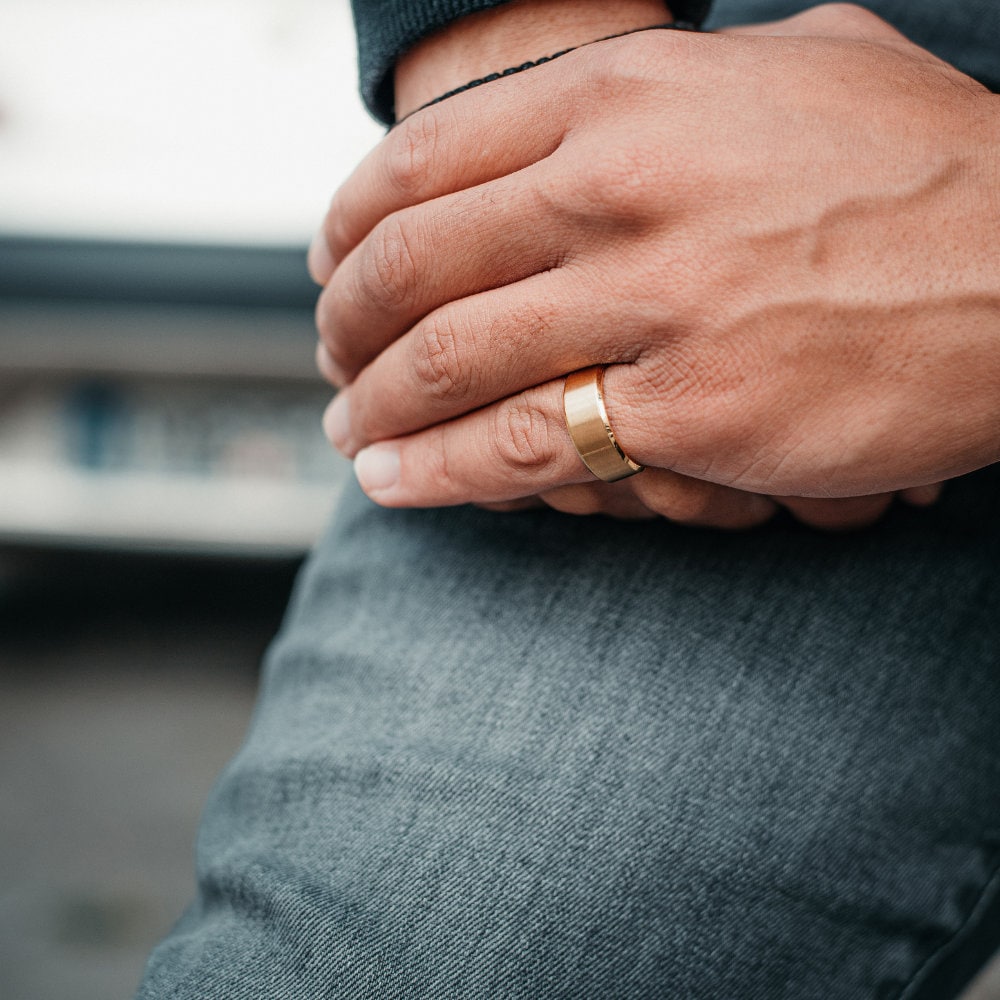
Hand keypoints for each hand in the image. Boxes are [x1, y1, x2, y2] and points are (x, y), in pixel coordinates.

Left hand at [312, 4, 998, 519]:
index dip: (351, 227)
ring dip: (376, 406)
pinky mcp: (688, 410)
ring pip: (449, 361)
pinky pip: (521, 447)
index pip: (424, 165)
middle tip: (330, 361)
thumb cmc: (921, 165)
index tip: (328, 270)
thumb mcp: (795, 63)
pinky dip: (439, 472)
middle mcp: (618, 187)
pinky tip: (395, 487)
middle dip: (346, 326)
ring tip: (349, 434)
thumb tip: (602, 97)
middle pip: (416, 267)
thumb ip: (678, 80)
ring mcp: (651, 300)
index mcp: (626, 96)